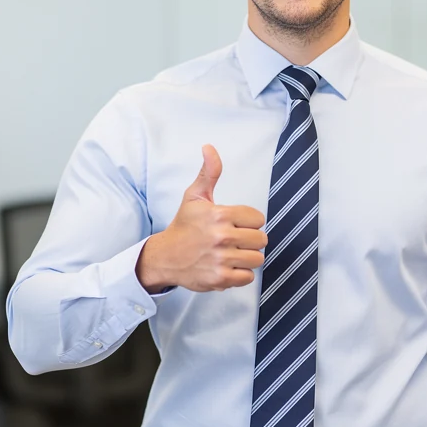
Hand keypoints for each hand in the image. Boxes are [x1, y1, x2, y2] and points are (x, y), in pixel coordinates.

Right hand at [137, 145, 267, 293]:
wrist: (165, 256)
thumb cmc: (184, 226)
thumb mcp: (194, 196)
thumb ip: (209, 172)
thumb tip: (209, 148)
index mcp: (219, 215)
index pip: (258, 219)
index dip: (249, 222)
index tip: (236, 224)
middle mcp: (221, 237)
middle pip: (261, 240)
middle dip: (251, 240)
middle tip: (236, 240)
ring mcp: (221, 259)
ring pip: (256, 259)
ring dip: (247, 257)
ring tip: (232, 254)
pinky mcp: (220, 278)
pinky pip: (248, 277)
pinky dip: (241, 274)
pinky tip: (228, 266)